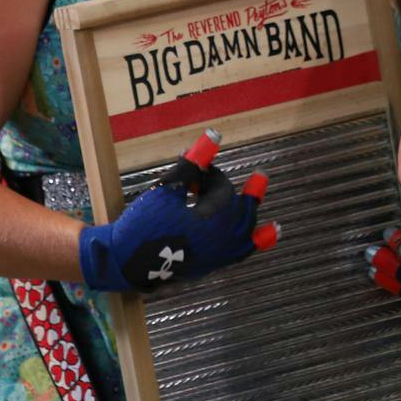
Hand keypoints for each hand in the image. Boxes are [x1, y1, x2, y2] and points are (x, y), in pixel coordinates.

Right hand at [77, 139, 278, 292]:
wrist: (126, 261)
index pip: (221, 188)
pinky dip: (256, 242)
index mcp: (213, 219)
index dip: (208, 174)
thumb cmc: (144, 222)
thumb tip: (213, 136)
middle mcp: (222, 238)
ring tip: (274, 219)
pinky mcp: (210, 264)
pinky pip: (241, 252)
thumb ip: (193, 165)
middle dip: (244, 193)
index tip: (194, 168)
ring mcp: (218, 254)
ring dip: (255, 216)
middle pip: (240, 210)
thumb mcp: (167, 190)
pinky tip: (269, 235)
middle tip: (260, 176)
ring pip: (246, 232)